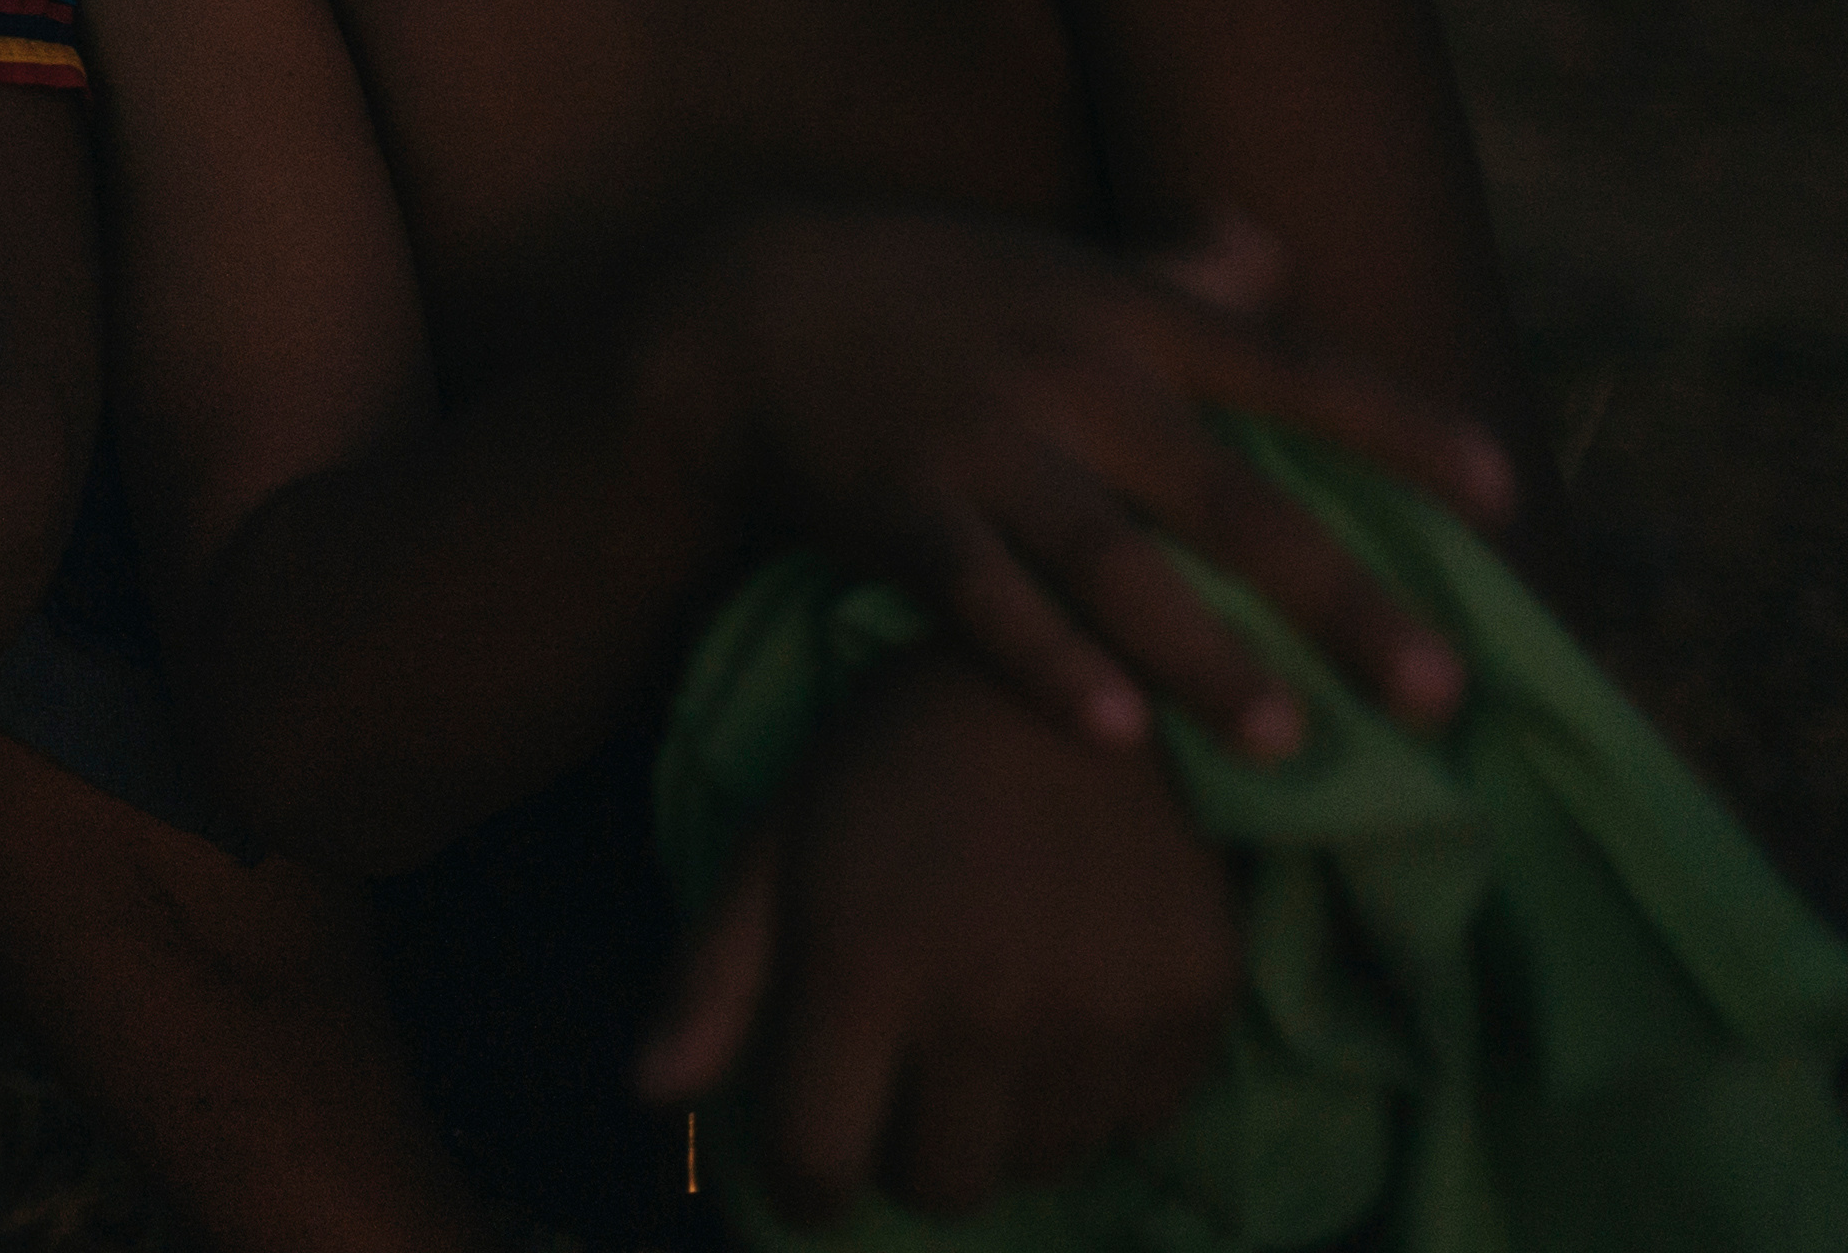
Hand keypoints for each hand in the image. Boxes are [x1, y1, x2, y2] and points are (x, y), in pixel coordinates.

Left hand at [643, 644, 1232, 1221]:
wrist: (1063, 661)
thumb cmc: (889, 761)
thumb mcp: (777, 843)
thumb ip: (712, 980)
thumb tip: (651, 1098)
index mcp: (868, 966)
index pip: (821, 1165)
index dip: (803, 1179)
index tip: (810, 1156)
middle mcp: (993, 1005)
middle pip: (942, 1186)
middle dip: (905, 1149)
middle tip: (903, 1076)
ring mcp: (1107, 1007)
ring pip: (1045, 1162)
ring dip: (1004, 1123)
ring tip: (984, 1027)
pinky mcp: (1196, 995)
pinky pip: (1139, 1117)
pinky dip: (1097, 1089)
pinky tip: (1068, 1004)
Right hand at [674, 204, 1510, 758]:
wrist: (742, 304)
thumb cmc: (926, 290)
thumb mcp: (1055, 261)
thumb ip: (1174, 268)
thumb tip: (1275, 245)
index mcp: (1127, 316)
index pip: (1291, 369)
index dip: (1399, 427)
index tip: (1503, 492)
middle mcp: (1072, 379)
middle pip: (1227, 496)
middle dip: (1337, 595)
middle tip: (1439, 689)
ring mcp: (982, 446)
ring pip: (1110, 561)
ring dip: (1200, 654)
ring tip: (1283, 739)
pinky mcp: (896, 506)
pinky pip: (979, 596)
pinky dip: (1043, 661)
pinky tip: (1109, 729)